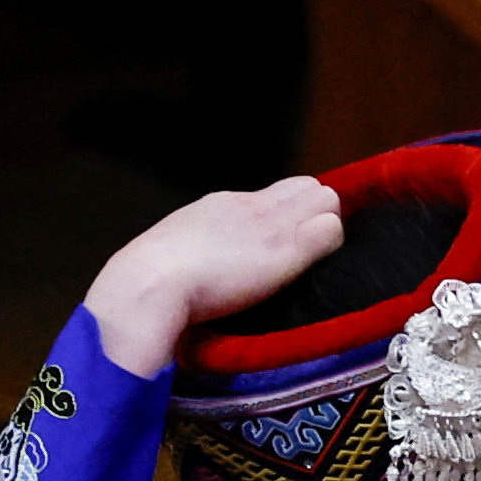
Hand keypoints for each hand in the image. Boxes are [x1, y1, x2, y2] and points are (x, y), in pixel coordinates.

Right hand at [85, 178, 347, 377]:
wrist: (147, 288)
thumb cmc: (148, 289)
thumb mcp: (172, 259)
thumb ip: (191, 259)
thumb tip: (188, 281)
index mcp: (220, 207)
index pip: (273, 196)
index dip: (286, 218)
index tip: (282, 248)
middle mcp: (251, 206)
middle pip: (306, 190)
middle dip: (312, 217)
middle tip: (304, 256)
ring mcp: (272, 224)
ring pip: (326, 203)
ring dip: (324, 229)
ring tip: (309, 264)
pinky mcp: (289, 248)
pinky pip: (332, 230)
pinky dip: (330, 247)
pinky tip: (316, 269)